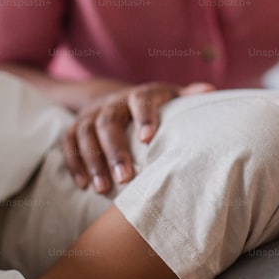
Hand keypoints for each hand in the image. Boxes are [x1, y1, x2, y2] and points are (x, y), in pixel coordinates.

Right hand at [62, 81, 214, 192]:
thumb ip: (188, 96)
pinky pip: (68, 142)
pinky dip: (74, 163)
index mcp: (139, 95)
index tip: (147, 139)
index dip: (143, 116)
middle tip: (125, 178)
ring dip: (92, 161)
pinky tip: (83, 185)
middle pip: (108, 122)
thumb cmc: (154, 106)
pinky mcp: (76, 125)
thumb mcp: (171, 97)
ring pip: (84, 133)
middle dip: (115, 151)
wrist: (118, 97)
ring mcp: (91, 113)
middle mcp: (112, 102)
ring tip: (103, 189)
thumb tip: (210, 90)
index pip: (140, 99)